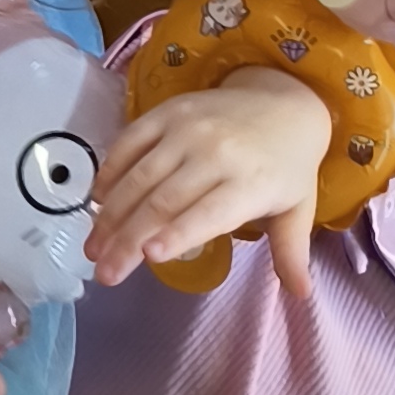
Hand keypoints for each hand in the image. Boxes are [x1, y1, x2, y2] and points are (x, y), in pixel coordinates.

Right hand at [87, 74, 334, 291]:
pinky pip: (130, 141)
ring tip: (93, 247)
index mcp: (251, 183)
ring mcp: (188, 129)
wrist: (284, 99)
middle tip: (104, 273)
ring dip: (110, 214)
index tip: (148, 256)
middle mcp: (216, 153)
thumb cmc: (287, 165)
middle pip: (163, 202)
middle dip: (128, 240)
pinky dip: (110, 170)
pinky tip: (96, 200)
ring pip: (140, 176)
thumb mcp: (296, 210)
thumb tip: (301, 295)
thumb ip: (290, 254)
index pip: (209, 212)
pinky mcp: (168, 111)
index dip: (178, 234)